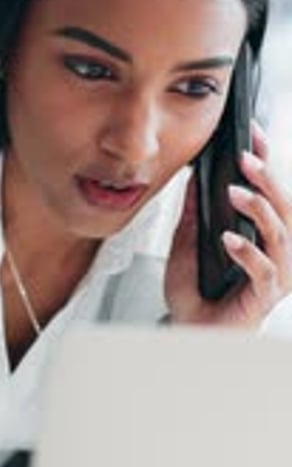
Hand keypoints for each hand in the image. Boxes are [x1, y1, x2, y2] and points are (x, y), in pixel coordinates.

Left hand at [165, 121, 291, 325]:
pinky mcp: (265, 297)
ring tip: (234, 193)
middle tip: (245, 157)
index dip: (266, 160)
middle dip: (267, 178)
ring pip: (281, 234)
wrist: (187, 333)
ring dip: (259, 209)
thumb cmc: (194, 294)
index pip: (269, 191)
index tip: (253, 133)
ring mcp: (275, 274)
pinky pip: (264, 270)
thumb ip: (193, 216)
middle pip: (283, 207)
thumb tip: (194, 178)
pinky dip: (247, 252)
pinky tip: (229, 239)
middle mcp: (275, 251)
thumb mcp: (185, 245)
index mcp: (260, 234)